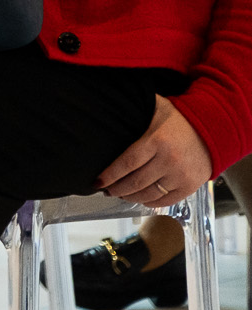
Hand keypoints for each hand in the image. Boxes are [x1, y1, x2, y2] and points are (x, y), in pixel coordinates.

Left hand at [97, 96, 212, 206]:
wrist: (213, 131)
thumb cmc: (179, 119)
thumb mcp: (156, 109)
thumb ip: (135, 109)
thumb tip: (111, 107)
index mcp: (157, 141)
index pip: (127, 163)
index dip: (110, 175)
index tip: (97, 181)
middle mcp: (169, 161)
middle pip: (135, 182)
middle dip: (116, 189)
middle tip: (106, 190)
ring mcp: (181, 176)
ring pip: (148, 194)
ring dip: (130, 197)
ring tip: (119, 194)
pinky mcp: (190, 187)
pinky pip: (165, 201)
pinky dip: (149, 202)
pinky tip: (139, 199)